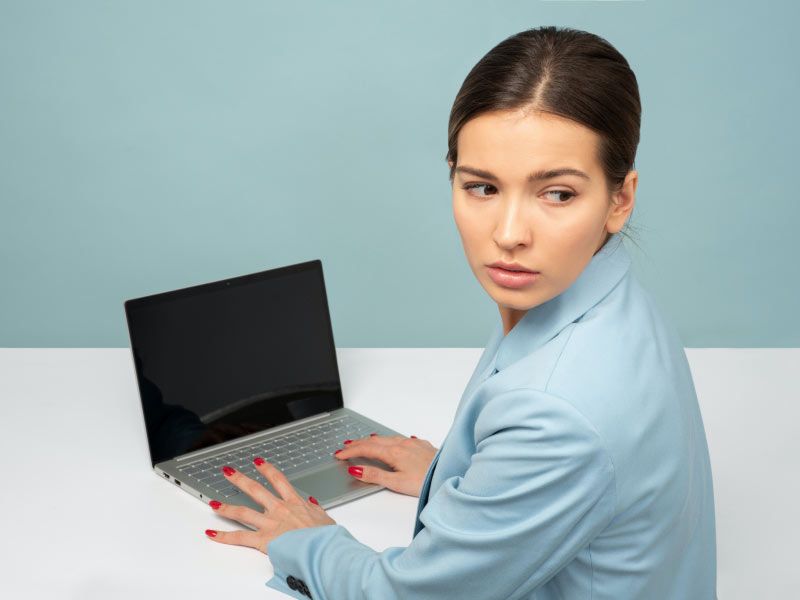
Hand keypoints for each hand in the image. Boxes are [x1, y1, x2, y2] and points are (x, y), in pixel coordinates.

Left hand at [204, 458, 336, 553]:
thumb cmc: (325, 536)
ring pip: (243, 512)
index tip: (258, 462)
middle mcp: (279, 509)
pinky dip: (224, 536)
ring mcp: (269, 523)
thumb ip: (315, 509)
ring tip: (213, 503)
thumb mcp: (324, 518)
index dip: (267, 469)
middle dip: (240, 479)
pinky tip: (212, 534)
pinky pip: (240, 537)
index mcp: (295, 503)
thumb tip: (311, 502)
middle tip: (229, 472)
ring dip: (226, 506)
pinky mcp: (263, 539)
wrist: (321, 548)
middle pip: (255, 490)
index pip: (278, 480)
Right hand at [334, 434, 437, 497]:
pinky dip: (390, 440)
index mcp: (394, 453)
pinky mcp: (423, 446)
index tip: (339, 454)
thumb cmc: (427, 482)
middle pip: (375, 441)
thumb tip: (355, 469)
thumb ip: (375, 475)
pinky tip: (392, 442)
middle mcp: (403, 444)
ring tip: (363, 442)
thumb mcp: (397, 483)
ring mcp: (413, 444)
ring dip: (373, 440)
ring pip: (388, 438)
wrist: (451, 475)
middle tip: (345, 446)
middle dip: (358, 443)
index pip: (366, 449)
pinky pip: (401, 439)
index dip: (350, 451)